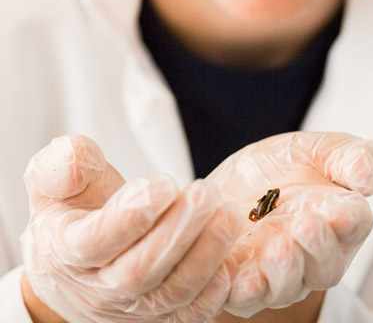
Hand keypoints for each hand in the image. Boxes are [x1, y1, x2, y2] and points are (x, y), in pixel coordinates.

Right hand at [21, 135, 241, 322]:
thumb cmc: (69, 207)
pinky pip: (186, 316)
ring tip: (229, 215)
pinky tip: (230, 263)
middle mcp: (95, 290)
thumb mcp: (53, 178)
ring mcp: (128, 311)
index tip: (164, 183)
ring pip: (170, 294)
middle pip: (139, 272)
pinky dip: (211, 295)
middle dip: (178, 231)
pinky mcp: (156, 319)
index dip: (131, 215)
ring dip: (205, 256)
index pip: (96, 241)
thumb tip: (75, 155)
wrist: (70, 259)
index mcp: (64, 251)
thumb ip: (62, 165)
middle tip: (206, 193)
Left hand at [206, 131, 372, 316]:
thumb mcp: (314, 149)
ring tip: (279, 245)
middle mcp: (312, 256)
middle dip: (318, 249)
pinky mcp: (238, 285)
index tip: (341, 209)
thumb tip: (369, 174)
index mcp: (338, 218)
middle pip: (326, 267)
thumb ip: (348, 156)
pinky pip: (241, 297)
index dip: (349, 219)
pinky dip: (239, 288)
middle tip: (306, 224)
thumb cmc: (283, 168)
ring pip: (286, 288)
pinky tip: (235, 272)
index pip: (355, 224)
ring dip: (283, 271)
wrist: (231, 187)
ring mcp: (276, 275)